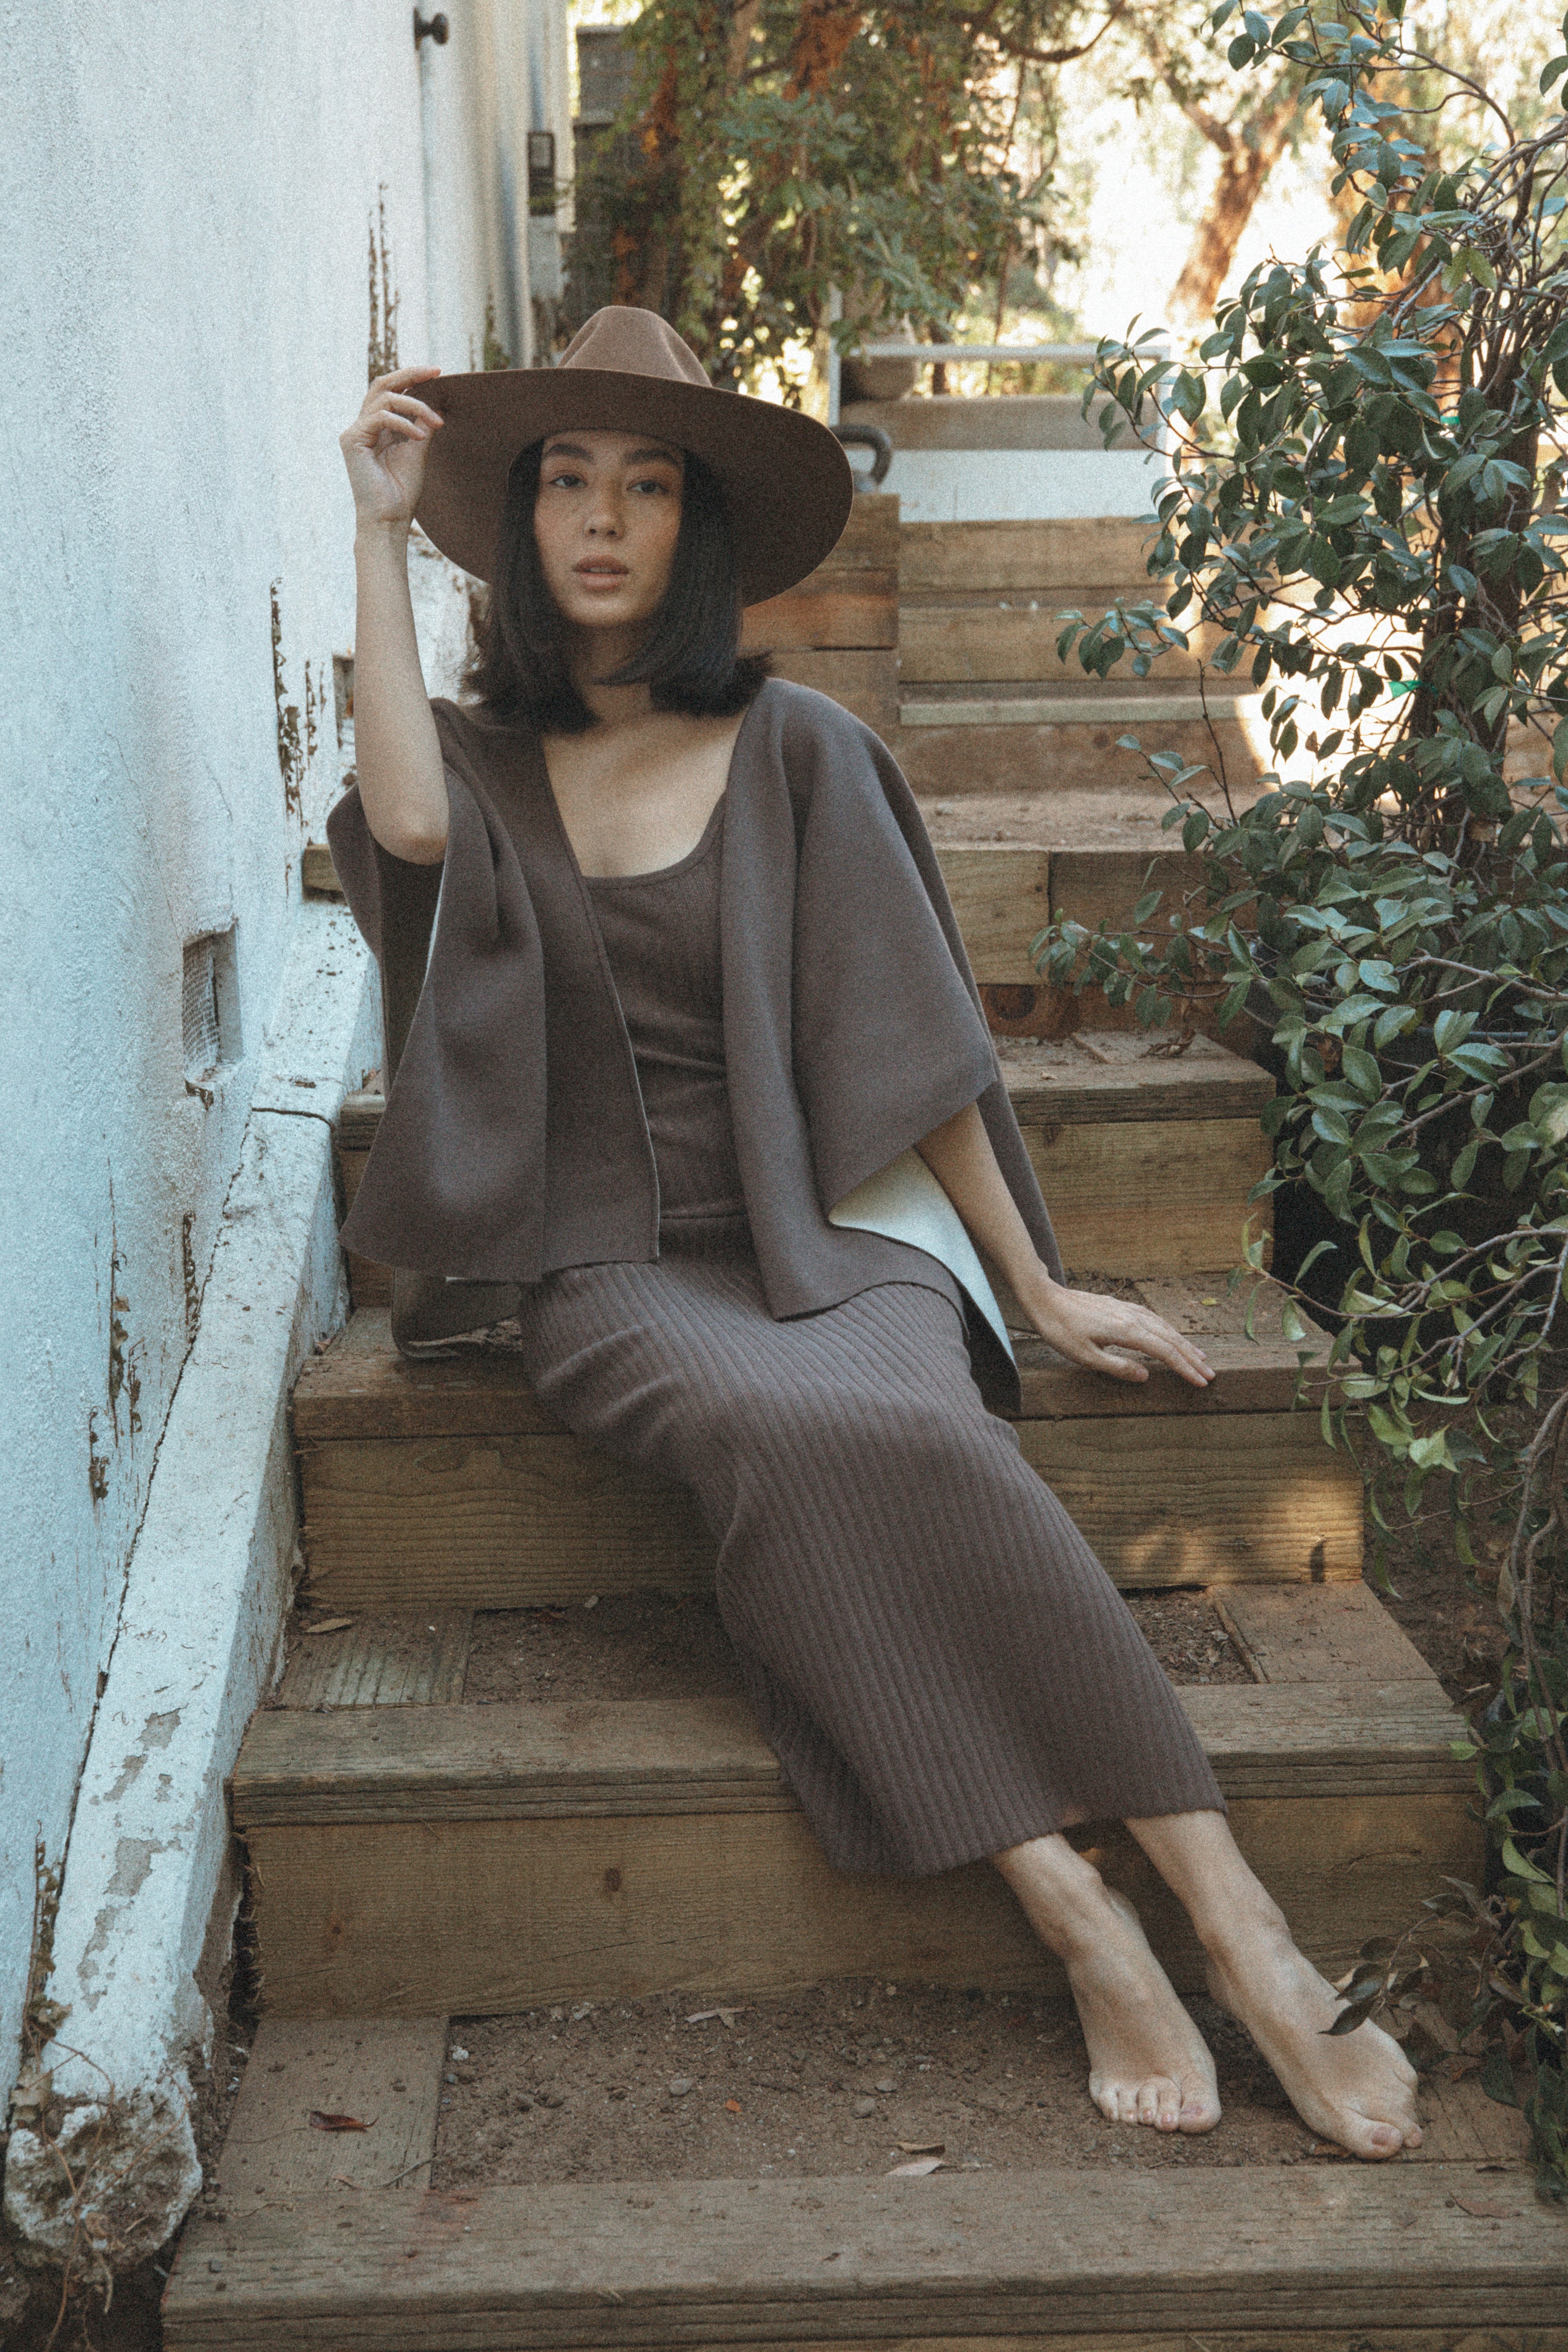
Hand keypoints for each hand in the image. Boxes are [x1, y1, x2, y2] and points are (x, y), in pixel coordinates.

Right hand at [340, 366, 443, 528]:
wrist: (389, 519)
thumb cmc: (402, 492)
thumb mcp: (417, 451)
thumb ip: (421, 425)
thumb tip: (434, 404)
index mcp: (377, 427)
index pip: (391, 391)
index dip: (412, 377)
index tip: (437, 372)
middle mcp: (363, 425)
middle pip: (382, 384)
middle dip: (410, 374)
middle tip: (436, 371)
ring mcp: (355, 431)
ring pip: (385, 398)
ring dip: (415, 406)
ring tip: (436, 422)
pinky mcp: (352, 440)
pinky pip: (380, 417)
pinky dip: (403, 424)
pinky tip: (419, 438)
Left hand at [1018, 1270, 1214, 1387]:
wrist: (1046, 1299)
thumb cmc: (1061, 1330)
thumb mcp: (1085, 1356)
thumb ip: (1117, 1367)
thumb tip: (1146, 1376)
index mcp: (1126, 1331)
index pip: (1165, 1352)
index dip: (1185, 1368)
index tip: (1201, 1381)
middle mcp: (1132, 1318)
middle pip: (1170, 1339)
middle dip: (1191, 1358)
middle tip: (1209, 1374)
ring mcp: (1128, 1310)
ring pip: (1164, 1327)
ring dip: (1183, 1343)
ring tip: (1199, 1357)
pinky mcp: (1121, 1307)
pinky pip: (1153, 1319)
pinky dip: (1168, 1330)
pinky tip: (1171, 1336)